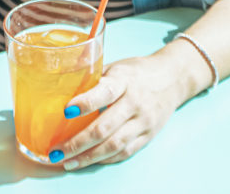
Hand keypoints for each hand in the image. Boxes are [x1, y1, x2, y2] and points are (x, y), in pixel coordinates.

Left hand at [51, 54, 187, 169]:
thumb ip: (94, 79)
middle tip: (56, 151)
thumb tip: (61, 89)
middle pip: (105, 127)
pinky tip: (89, 161)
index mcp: (124, 80)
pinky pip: (125, 152)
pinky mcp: (148, 135)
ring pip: (114, 145)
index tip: (66, 111)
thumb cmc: (137, 72)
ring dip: (88, 157)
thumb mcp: (116, 67)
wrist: (173, 79)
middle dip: (78, 142)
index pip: (104, 92)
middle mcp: (135, 102)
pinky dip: (105, 159)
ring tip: (68, 162)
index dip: (85, 103)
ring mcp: (143, 121)